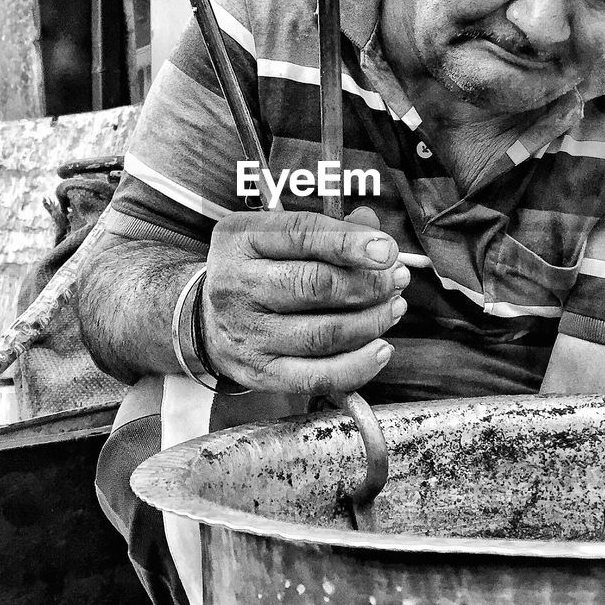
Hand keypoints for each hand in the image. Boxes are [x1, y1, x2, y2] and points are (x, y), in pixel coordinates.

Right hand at [201, 207, 407, 394]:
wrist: (207, 318)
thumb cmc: (257, 269)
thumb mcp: (276, 235)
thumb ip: (327, 229)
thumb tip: (371, 227)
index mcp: (241, 238)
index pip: (300, 235)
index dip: (350, 243)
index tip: (387, 250)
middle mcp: (238, 284)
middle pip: (315, 285)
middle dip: (368, 284)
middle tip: (396, 281)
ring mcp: (247, 332)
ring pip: (322, 333)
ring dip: (371, 322)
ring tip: (394, 309)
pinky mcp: (260, 372)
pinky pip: (317, 376)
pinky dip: (358, 366)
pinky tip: (381, 349)